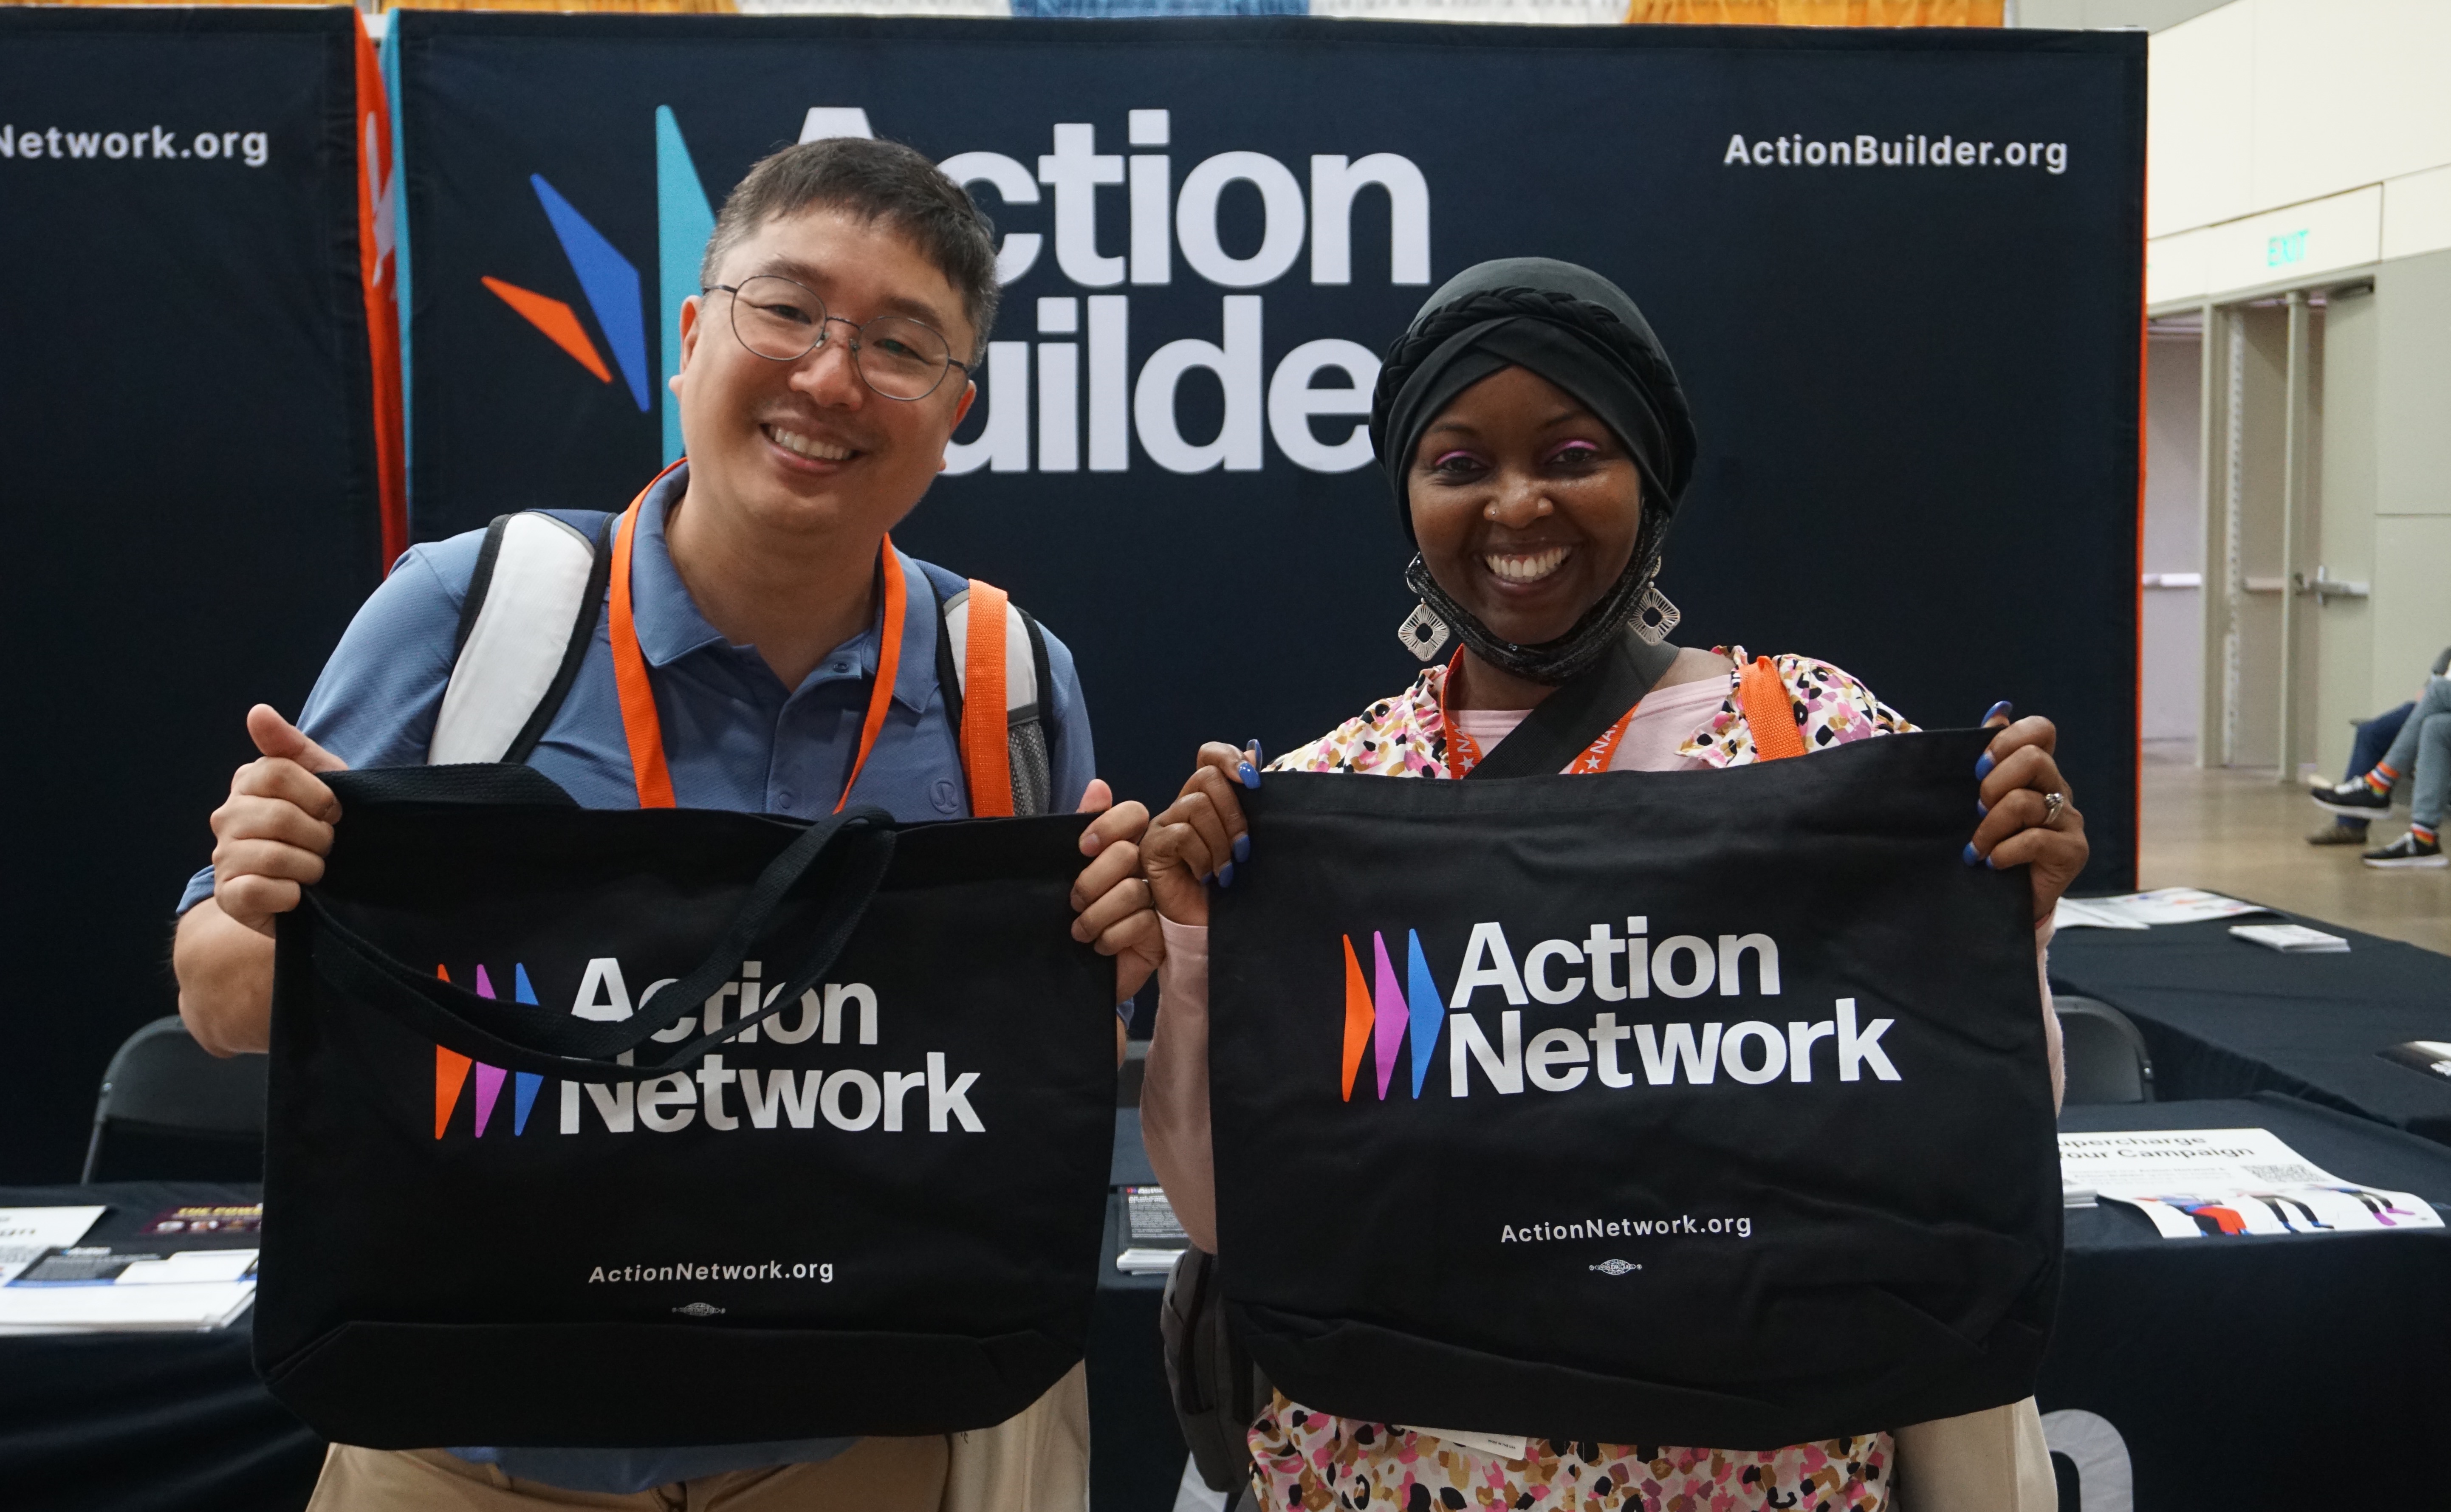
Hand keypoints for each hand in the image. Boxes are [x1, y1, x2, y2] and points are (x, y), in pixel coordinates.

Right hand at [210, 705, 347, 936]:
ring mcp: (223, 857)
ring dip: (310, 867)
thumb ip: (292, 746)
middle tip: (324, 846)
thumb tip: (257, 711)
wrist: (315, 888)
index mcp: (248, 782)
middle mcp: (226, 816)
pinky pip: (259, 891)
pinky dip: (289, 895)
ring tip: (313, 869)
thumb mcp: (322, 780)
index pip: (278, 772)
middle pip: (280, 817)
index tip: (332, 812)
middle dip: (319, 836)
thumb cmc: (319, 827)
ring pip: (275, 857)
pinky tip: (295, 893)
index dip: (319, 796)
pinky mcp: (228, 896)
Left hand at [1069, 779, 1159, 1003]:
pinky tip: (1102, 948)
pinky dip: (1112, 937)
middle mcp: (1146, 870)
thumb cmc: (1069, 920)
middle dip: (1091, 881)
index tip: (1081, 848)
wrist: (1070, 978)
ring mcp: (1158, 902)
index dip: (1107, 826)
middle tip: (1074, 902)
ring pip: (1132, 891)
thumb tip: (1098, 785)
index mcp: (1123, 846)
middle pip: (1126, 853)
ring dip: (1095, 915)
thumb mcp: (1066, 871)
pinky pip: (1141, 923)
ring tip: (1081, 932)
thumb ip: (1081, 827)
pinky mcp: (1162, 934)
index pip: (1132, 814)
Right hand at [1141, 741, 1261, 928]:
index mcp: (1205, 800)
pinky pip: (1182, 834)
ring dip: (1221, 841)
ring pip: (1196, 805)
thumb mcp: (1247, 838)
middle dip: (1234, 813)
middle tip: (1242, 849)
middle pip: (1206, 778)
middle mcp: (1180, 807)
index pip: (1208, 757)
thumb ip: (1247, 798)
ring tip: (1225, 870)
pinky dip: (1203, 856)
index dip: (1228, 759)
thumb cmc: (1232, 887)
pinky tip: (1207, 877)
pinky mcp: (1152, 848)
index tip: (1253, 782)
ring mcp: (1163, 826)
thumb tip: (1252, 753)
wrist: (1210, 929)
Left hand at [1965, 703, 2087, 924]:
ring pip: (2025, 802)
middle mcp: (2058, 790)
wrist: (2003, 901)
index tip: (1978, 766)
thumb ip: (1988, 761)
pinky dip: (2004, 852)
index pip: (2041, 730)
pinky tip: (1993, 863)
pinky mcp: (2073, 852)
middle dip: (1993, 783)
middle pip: (2033, 759)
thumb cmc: (1990, 845)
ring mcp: (2069, 821)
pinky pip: (2034, 839)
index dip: (2008, 739)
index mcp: (2038, 772)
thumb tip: (1998, 712)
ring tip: (1977, 848)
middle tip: (1976, 810)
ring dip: (1989, 827)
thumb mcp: (1982, 803)